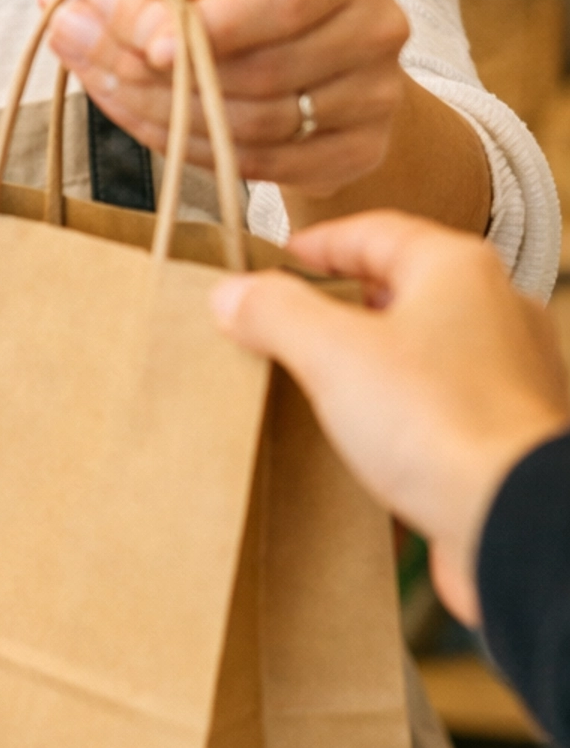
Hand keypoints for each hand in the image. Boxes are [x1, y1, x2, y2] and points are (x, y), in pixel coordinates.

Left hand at [43, 0, 408, 196]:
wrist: (331, 46)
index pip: (282, 2)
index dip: (209, 28)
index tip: (141, 40)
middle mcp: (373, 31)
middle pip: (259, 72)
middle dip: (155, 68)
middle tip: (74, 41)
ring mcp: (371, 100)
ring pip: (251, 126)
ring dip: (159, 109)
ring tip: (93, 77)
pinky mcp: (356, 151)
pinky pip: (256, 164)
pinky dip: (186, 145)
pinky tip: (135, 116)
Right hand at [211, 212, 569, 622]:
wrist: (511, 517)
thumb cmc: (441, 425)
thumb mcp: (331, 353)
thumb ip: (276, 313)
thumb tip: (234, 294)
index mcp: (458, 270)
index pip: (375, 230)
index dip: (317, 244)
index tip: (277, 264)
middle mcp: (495, 310)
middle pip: (403, 287)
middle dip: (342, 304)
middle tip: (289, 323)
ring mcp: (508, 371)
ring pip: (426, 345)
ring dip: (374, 357)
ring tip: (323, 380)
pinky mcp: (506, 428)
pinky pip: (443, 400)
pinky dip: (404, 406)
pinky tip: (370, 433)